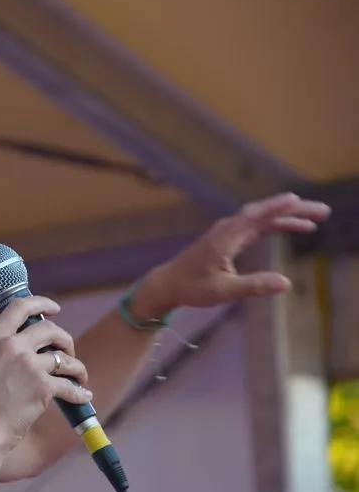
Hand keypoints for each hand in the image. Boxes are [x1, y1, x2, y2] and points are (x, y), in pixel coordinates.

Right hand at [0, 295, 90, 453]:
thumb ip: (6, 348)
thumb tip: (37, 341)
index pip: (20, 307)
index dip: (42, 303)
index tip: (55, 308)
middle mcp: (11, 346)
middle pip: (50, 329)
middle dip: (65, 340)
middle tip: (68, 353)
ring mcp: (27, 365)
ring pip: (65, 358)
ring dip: (77, 367)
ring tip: (78, 377)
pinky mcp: (42, 386)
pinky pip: (70, 385)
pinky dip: (80, 392)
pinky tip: (83, 396)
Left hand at [141, 192, 330, 313]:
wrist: (169, 283)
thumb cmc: (192, 287)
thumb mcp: (223, 291)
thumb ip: (253, 286)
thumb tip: (285, 283)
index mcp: (224, 238)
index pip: (253, 217)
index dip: (275, 208)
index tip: (295, 200)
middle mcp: (227, 229)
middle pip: (263, 213)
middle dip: (292, 210)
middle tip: (322, 211)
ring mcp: (228, 231)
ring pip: (263, 218)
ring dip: (287, 216)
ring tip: (316, 219)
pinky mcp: (230, 237)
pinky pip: (258, 226)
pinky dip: (276, 224)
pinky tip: (294, 226)